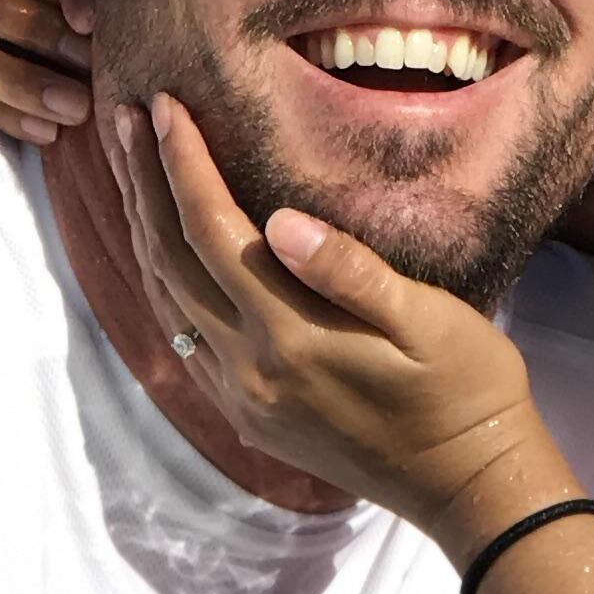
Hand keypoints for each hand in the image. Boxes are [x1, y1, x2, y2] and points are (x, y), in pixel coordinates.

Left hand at [105, 93, 572, 547]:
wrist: (469, 485)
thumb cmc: (467, 390)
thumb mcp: (430, 321)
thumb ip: (351, 272)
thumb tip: (277, 221)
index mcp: (291, 336)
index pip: (213, 232)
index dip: (183, 165)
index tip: (163, 107)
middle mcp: (250, 370)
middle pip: (171, 261)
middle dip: (144, 184)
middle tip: (124, 118)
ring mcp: (243, 398)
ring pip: (167, 300)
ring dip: (143, 230)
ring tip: (130, 171)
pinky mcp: (249, 416)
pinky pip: (184, 338)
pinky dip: (163, 284)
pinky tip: (163, 255)